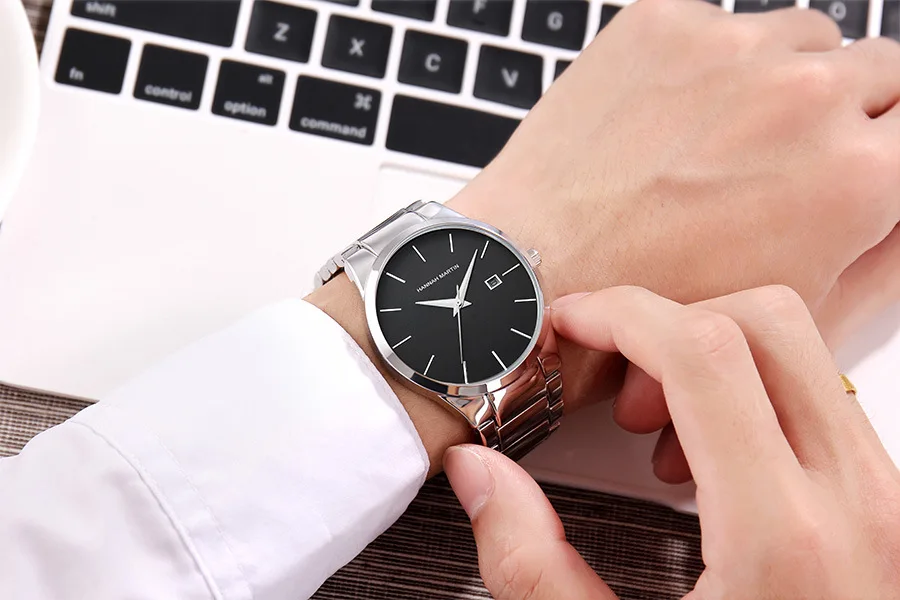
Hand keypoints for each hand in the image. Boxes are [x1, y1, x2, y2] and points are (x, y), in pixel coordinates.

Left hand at [308, 0, 899, 472]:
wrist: (529, 277)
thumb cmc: (645, 312)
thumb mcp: (794, 312)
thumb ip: (889, 254)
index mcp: (855, 177)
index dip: (890, 147)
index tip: (868, 154)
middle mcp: (803, 96)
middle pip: (878, 68)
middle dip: (849, 109)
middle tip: (792, 155)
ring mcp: (728, 49)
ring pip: (801, 39)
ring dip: (782, 79)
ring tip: (721, 142)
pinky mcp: (661, 26)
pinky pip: (721, 27)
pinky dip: (709, 65)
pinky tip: (667, 123)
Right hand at [446, 286, 899, 599]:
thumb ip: (531, 566)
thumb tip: (481, 477)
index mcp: (781, 537)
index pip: (702, 351)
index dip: (617, 315)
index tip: (568, 327)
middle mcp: (854, 501)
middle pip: (765, 320)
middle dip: (667, 324)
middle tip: (615, 385)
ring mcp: (884, 501)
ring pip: (800, 352)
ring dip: (712, 361)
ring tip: (659, 436)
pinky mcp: (887, 510)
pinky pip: (820, 402)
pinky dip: (752, 399)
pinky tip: (709, 470)